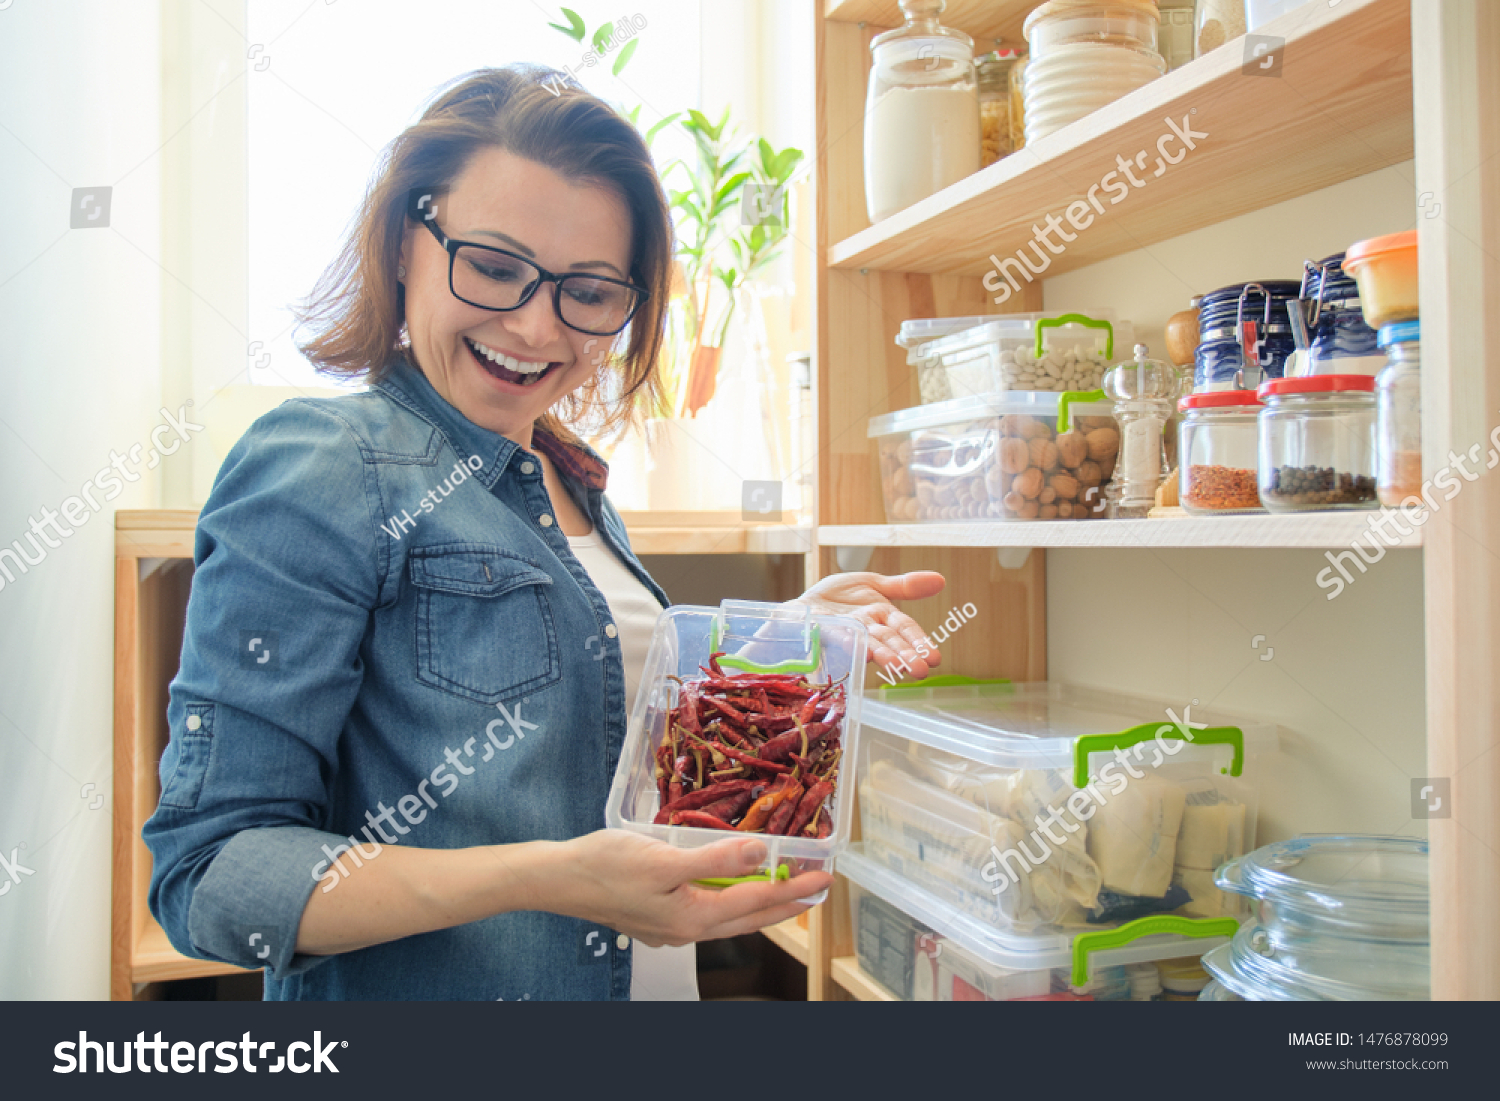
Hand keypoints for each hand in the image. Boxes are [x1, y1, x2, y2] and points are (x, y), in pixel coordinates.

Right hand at [553, 829, 832, 946]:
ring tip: (783, 887)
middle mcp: (686, 930)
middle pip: (749, 917)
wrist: (558, 879)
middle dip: (786, 903)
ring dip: (759, 902)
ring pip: (728, 917)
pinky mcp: (657, 917)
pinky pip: (707, 910)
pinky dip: (729, 898)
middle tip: (817, 889)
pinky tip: (731, 885)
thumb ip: (716, 859)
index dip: (794, 889)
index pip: (757, 902)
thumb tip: (762, 855)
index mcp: (693, 917)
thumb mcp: (664, 857)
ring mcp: (671, 928)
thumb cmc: (606, 865)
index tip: (825, 879)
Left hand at [793, 571, 945, 679]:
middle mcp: (867, 628)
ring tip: (896, 666)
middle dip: (905, 655)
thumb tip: (941, 580)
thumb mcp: (874, 583)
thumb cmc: (841, 598)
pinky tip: (861, 650)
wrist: (806, 603)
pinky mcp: (825, 632)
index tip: (936, 659)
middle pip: (889, 641)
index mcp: (882, 616)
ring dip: (882, 655)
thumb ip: (904, 586)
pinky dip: (850, 644)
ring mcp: (847, 632)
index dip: (920, 642)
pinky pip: (838, 637)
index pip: (905, 628)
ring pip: (868, 644)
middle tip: (920, 671)